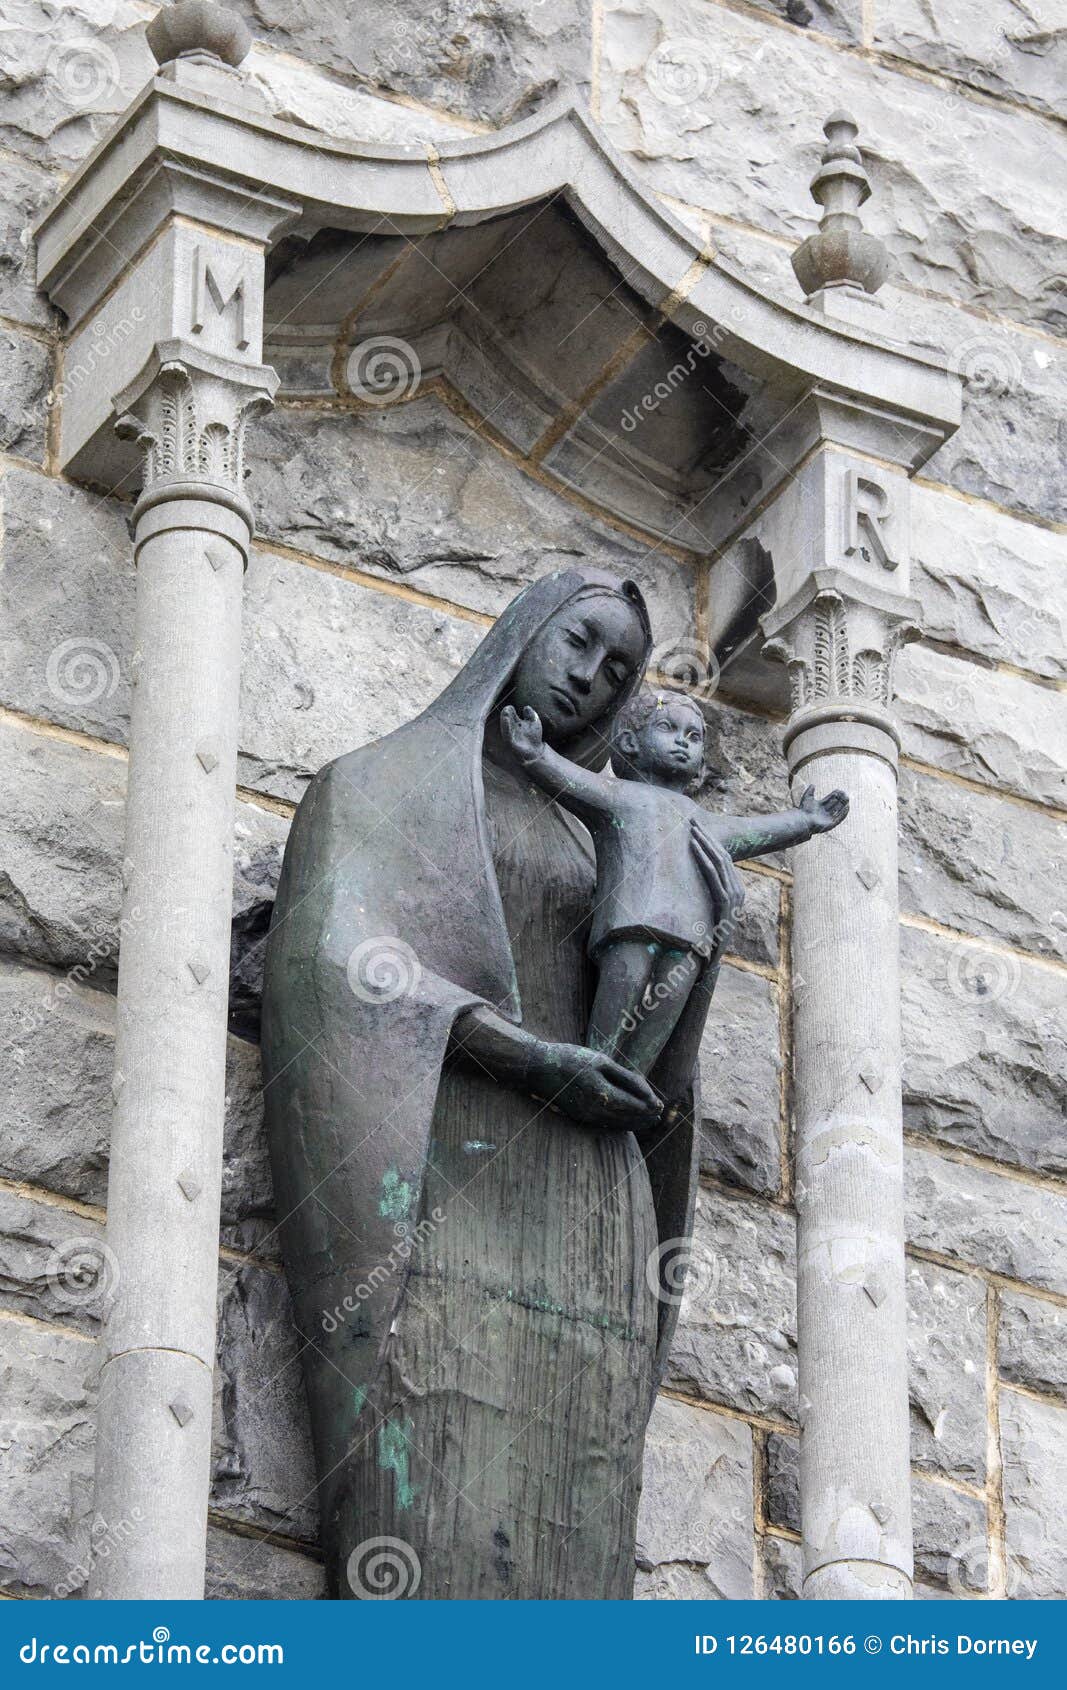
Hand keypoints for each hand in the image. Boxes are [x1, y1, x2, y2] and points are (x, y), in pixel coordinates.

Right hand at [499, 703, 543, 765]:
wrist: (536, 751)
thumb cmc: (534, 736)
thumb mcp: (534, 722)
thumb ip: (530, 714)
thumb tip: (526, 707)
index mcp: (515, 722)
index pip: (510, 714)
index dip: (509, 710)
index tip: (510, 707)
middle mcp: (511, 729)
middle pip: (506, 721)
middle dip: (505, 716)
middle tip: (506, 710)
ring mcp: (511, 737)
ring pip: (506, 729)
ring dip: (505, 724)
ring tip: (505, 717)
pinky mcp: (512, 745)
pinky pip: (508, 739)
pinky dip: (508, 733)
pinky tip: (508, 730)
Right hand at [529, 1042, 663, 1131]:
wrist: (539, 1068)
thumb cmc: (572, 1059)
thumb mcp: (602, 1061)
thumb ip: (626, 1077)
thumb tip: (647, 1092)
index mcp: (601, 1093)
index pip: (632, 1104)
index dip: (649, 1105)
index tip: (661, 1104)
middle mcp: (594, 1110)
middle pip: (627, 1118)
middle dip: (645, 1116)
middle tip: (660, 1113)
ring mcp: (586, 1116)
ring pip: (618, 1124)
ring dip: (635, 1122)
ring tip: (650, 1119)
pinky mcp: (580, 1118)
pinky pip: (606, 1124)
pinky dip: (621, 1123)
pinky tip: (629, 1120)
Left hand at [690, 821, 744, 942]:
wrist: (715, 956)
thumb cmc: (710, 934)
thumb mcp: (711, 910)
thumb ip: (710, 895)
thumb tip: (697, 879)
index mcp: (737, 889)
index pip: (724, 858)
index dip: (710, 841)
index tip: (696, 828)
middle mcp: (738, 889)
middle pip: (722, 855)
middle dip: (707, 836)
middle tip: (692, 820)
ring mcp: (734, 896)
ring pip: (719, 861)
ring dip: (704, 842)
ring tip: (691, 829)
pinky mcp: (725, 902)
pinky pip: (713, 876)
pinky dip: (703, 859)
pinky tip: (693, 847)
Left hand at [798, 784, 849, 833]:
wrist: (804, 820)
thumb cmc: (804, 810)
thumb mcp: (807, 798)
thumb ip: (809, 791)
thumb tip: (812, 784)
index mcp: (820, 807)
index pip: (830, 799)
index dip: (834, 795)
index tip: (838, 790)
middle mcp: (824, 813)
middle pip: (835, 804)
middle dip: (840, 799)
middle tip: (845, 794)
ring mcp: (828, 819)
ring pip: (838, 811)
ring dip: (843, 805)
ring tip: (847, 799)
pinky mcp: (831, 824)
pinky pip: (839, 818)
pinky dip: (844, 813)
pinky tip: (847, 807)